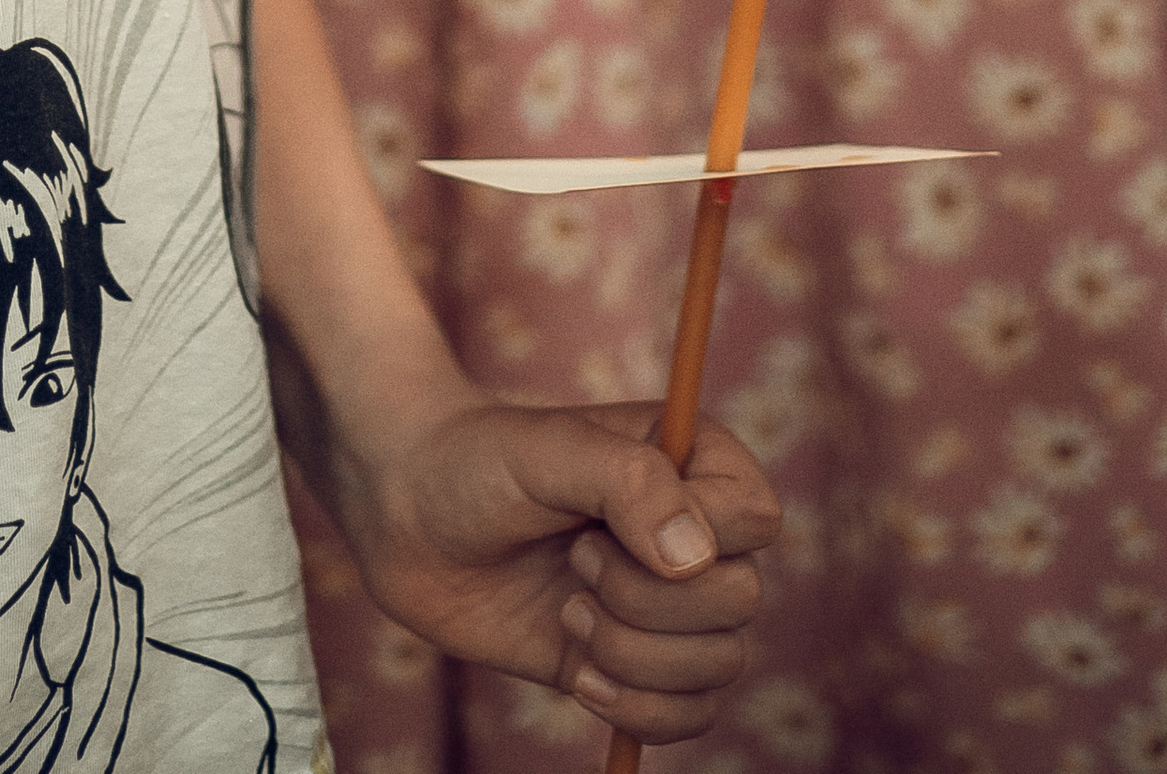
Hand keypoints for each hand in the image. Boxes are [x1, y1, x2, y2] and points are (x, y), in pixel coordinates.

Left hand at [331, 391, 776, 744]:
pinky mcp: (634, 665)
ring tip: (568, 609)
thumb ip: (628, 483)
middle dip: (648, 599)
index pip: (756, 519)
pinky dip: (639, 710)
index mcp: (692, 463)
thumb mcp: (548, 448)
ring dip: (634, 655)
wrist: (410, 517)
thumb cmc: (479, 462)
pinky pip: (688, 717)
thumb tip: (696, 557)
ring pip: (718, 668)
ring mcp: (666, 606)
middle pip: (741, 602)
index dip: (699, 539)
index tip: (606, 526)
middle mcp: (692, 536)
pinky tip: (580, 674)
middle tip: (576, 560)